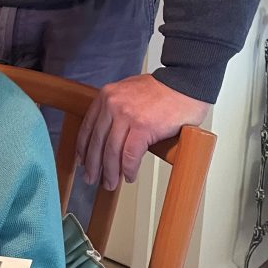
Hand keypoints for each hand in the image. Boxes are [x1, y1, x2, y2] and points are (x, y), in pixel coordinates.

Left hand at [76, 74, 209, 189]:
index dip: (83, 147)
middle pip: (97, 141)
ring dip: (110, 172)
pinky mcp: (143, 127)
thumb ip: (117, 106)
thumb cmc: (163, 89)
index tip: (81, 160)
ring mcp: (127, 116)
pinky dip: (128, 169)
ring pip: (111, 151)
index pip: (88, 126)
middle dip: (92, 164)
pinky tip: (128, 176)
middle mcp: (113, 104)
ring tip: (110, 184)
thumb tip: (109, 131)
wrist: (186, 83)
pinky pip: (130, 155)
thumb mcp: (129, 90)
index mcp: (107, 95)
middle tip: (90, 178)